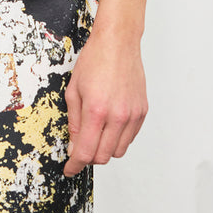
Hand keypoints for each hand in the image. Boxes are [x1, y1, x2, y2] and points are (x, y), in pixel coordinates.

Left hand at [63, 30, 148, 176]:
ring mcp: (132, 115)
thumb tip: (74, 146)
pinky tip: (109, 126)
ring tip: (95, 134)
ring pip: (119, 151)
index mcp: (96, 110)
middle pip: (103, 156)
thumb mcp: (73, 91)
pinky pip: (130, 138)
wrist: (118, 43)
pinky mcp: (142, 112)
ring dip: (105, 149)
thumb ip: (74, 122)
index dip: (75, 165)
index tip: (70, 169)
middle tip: (79, 148)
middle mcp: (117, 115)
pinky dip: (118, 139)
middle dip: (89, 157)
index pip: (86, 152)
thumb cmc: (95, 61)